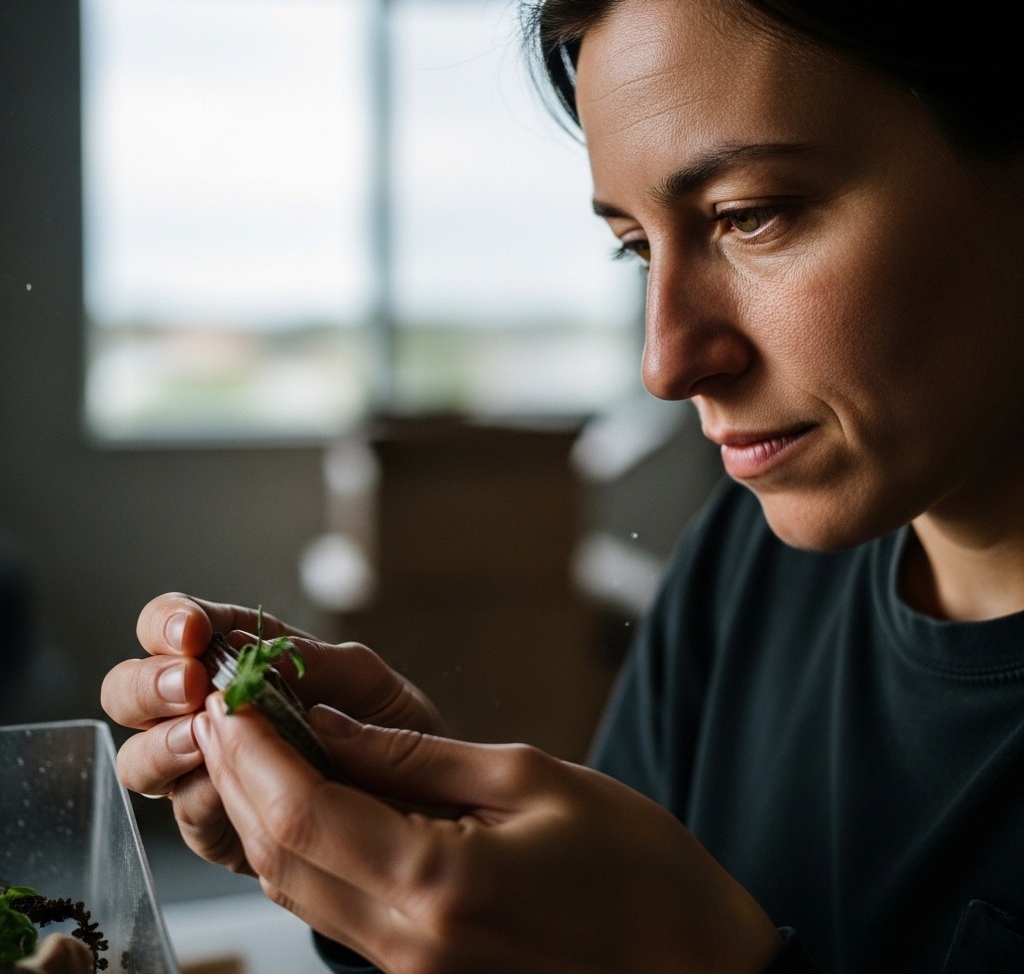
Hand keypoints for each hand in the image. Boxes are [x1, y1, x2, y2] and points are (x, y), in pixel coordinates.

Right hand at [100, 592, 442, 873]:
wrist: (422, 799)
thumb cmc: (389, 726)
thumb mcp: (366, 680)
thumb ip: (314, 661)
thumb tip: (258, 649)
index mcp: (239, 658)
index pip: (176, 626)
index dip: (169, 621)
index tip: (192, 632)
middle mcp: (208, 710)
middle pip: (130, 689)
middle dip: (149, 683)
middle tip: (190, 684)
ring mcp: (205, 769)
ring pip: (140, 756)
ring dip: (162, 743)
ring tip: (200, 736)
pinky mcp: (219, 825)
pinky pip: (186, 813)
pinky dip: (198, 796)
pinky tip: (221, 783)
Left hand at [194, 696, 782, 973]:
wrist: (689, 963)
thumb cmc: (633, 864)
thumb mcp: (529, 778)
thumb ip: (418, 758)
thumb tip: (332, 725)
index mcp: (437, 883)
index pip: (300, 812)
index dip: (252, 750)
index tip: (232, 696)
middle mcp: (405, 943)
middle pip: (278, 855)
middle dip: (240, 776)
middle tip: (227, 709)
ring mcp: (408, 970)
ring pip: (295, 888)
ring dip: (261, 812)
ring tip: (254, 742)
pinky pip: (331, 909)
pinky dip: (301, 849)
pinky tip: (305, 797)